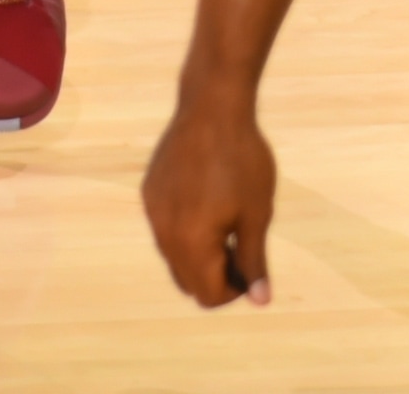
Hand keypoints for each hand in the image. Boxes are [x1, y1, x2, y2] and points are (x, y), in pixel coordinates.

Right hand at [142, 84, 274, 308]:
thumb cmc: (242, 162)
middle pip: (186, 281)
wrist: (211, 108)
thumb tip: (259, 301)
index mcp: (189, 238)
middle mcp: (162, 228)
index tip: (251, 263)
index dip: (235, 291)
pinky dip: (185, 232)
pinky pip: (164, 229)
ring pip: (172, 256)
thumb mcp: (257, 216)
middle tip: (242, 248)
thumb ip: (254, 262)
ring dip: (199, 256)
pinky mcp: (149, 189)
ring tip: (227, 225)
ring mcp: (152, 207)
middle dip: (215, 277)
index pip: (207, 295)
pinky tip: (208, 204)